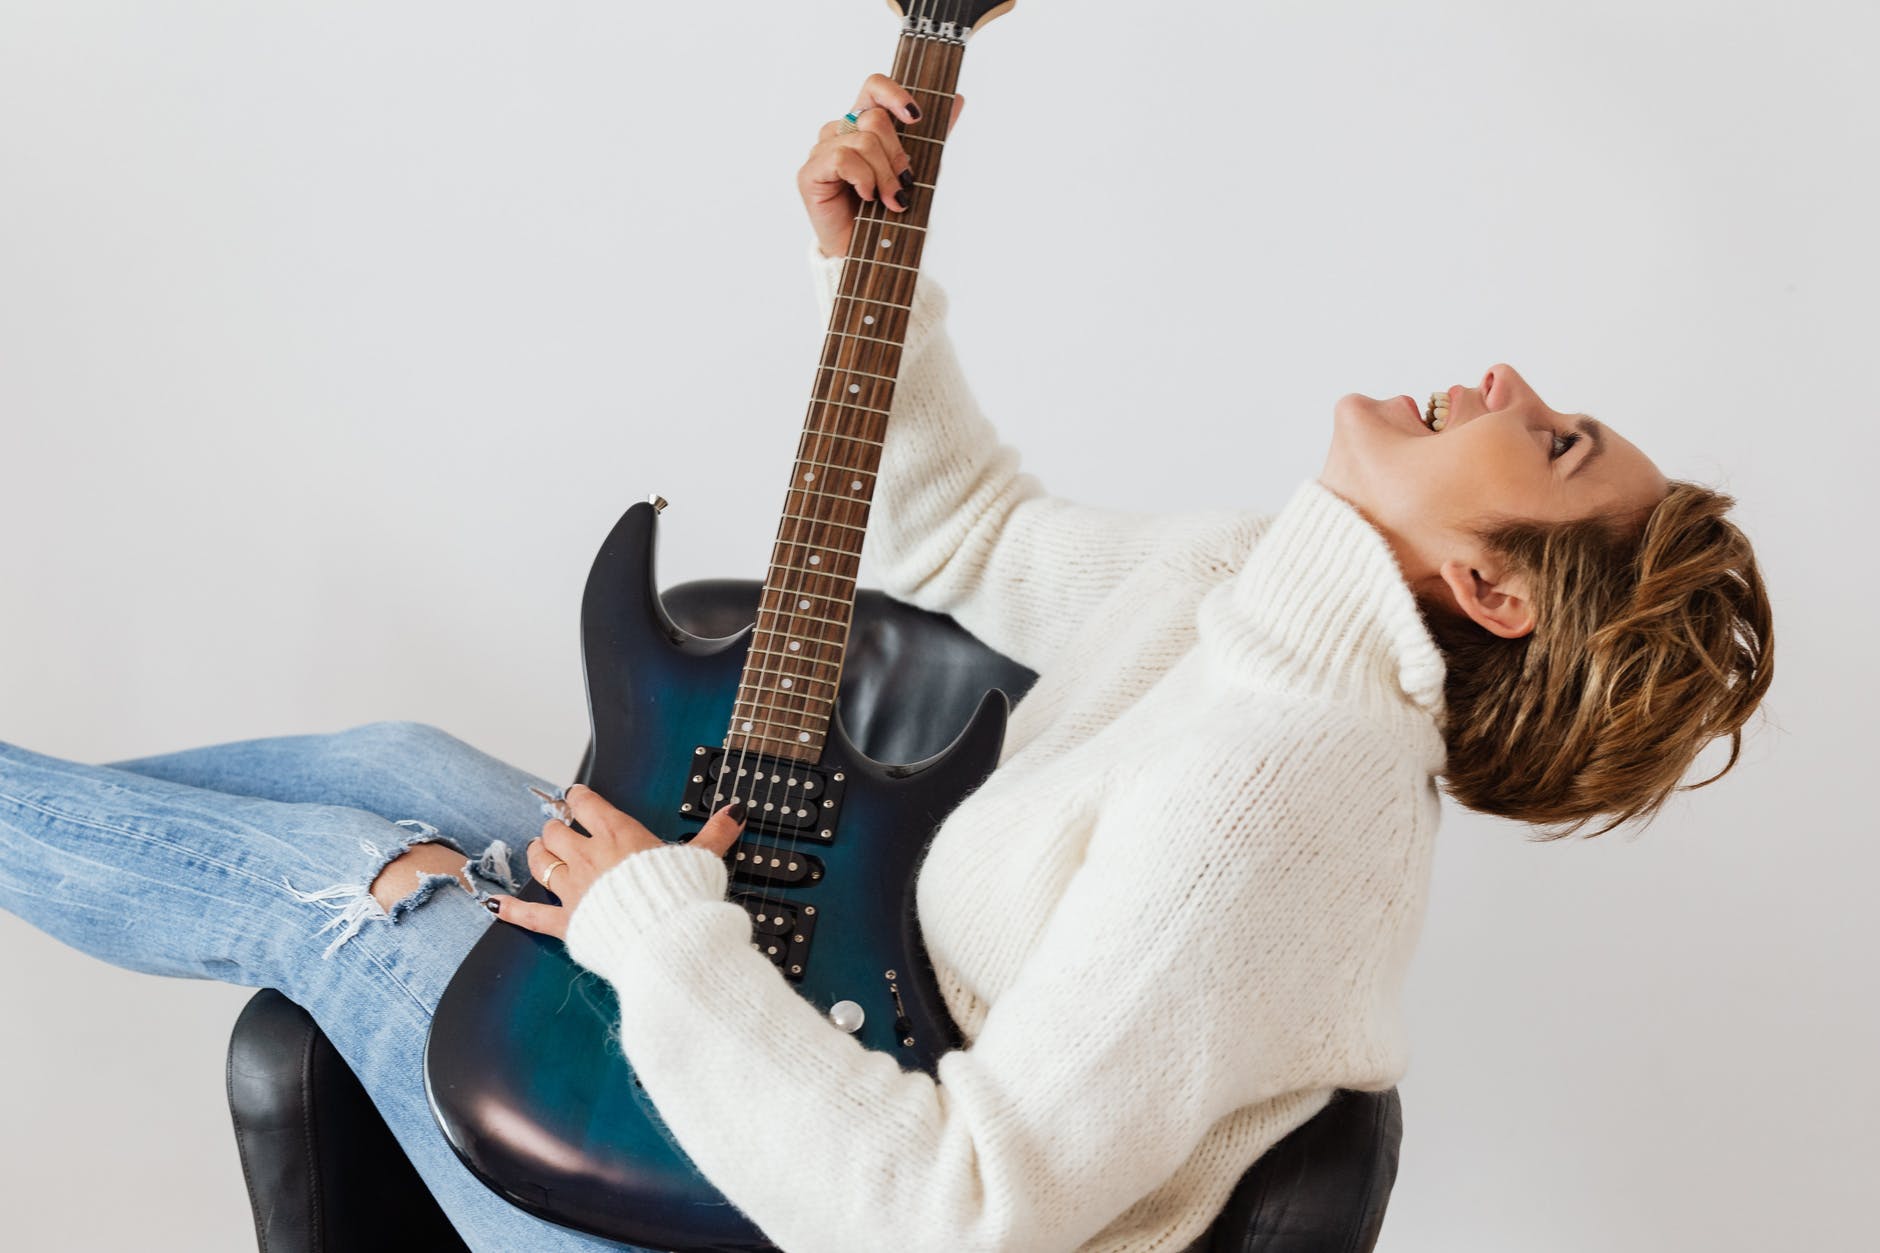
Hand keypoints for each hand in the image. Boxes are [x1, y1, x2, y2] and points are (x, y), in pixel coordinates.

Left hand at [489, 784, 746, 941]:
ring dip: (538, 855)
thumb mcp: (703, 859)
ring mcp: (573, 890)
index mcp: (619, 835)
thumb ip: (715, 834)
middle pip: (556, 831)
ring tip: (540, 852)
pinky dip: (511, 909)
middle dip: (557, 828)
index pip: (585, 803)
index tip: (577, 798)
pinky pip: (529, 914)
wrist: (668, 942)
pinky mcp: (567, 923)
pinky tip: (495, 903)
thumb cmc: (683, 899)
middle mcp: (589, 857)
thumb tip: (735, 811)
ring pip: (540, 862)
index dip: (578, 798)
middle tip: (561, 830)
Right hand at [798, 71, 965, 259]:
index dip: (895, 94)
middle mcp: (839, 132)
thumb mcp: (917, 168)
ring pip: (862, 141)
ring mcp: (822, 151)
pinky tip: (866, 197)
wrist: (869, 254)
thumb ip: (933, 135)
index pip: (873, 87)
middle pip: (874, 118)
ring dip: (883, 175)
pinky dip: (863, 179)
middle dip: (896, 156)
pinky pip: (842, 158)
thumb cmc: (888, 212)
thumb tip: (959, 99)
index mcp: (862, 125)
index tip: (915, 118)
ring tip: (888, 200)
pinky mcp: (810, 172)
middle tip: (902, 184)